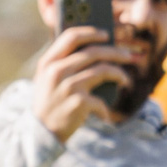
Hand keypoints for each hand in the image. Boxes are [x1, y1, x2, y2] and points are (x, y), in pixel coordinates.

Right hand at [31, 26, 141, 140]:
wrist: (39, 133)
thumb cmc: (49, 102)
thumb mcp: (47, 79)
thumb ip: (63, 62)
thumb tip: (98, 47)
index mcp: (48, 62)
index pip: (71, 37)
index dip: (92, 32)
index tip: (106, 35)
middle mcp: (56, 71)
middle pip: (94, 52)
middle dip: (115, 52)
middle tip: (127, 56)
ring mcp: (67, 86)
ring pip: (103, 70)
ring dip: (119, 74)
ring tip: (124, 79)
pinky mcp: (78, 102)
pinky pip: (101, 99)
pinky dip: (104, 107)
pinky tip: (104, 113)